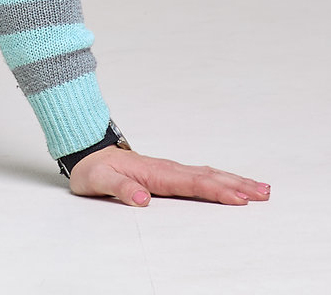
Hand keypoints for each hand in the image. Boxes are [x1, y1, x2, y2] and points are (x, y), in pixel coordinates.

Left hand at [69, 145, 270, 207]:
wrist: (85, 152)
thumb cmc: (92, 169)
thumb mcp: (98, 181)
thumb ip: (119, 189)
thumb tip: (142, 198)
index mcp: (155, 173)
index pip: (192, 183)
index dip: (216, 191)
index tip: (239, 199)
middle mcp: (166, 169)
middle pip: (207, 177)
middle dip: (236, 185)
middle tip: (264, 193)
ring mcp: (168, 170)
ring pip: (207, 175)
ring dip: (233, 181)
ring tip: (259, 188)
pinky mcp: (168, 174)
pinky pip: (199, 177)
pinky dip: (219, 180)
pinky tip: (231, 184)